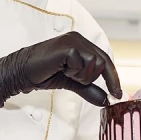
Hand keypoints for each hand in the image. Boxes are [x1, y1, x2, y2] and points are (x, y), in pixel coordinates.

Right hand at [0, 31, 121, 107]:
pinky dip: (73, 73)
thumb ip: (89, 89)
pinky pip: (81, 65)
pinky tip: (60, 69)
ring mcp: (73, 41)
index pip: (105, 60)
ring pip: (94, 64)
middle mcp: (79, 39)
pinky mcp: (67, 47)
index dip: (112, 78)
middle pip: (102, 63)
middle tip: (75, 80)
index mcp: (82, 44)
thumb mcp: (72, 83)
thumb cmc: (44, 73)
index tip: (117, 94)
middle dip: (91, 78)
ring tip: (65, 72)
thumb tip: (105, 100)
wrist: (23, 72)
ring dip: (81, 76)